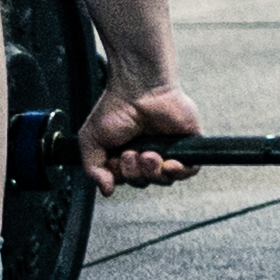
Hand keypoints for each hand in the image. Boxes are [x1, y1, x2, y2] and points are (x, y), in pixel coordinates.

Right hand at [83, 78, 203, 191]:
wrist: (139, 89)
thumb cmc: (115, 107)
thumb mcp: (91, 140)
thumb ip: (93, 168)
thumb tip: (106, 190)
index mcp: (125, 154)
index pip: (127, 180)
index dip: (122, 176)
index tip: (116, 159)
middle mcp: (147, 153)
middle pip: (145, 182)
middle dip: (136, 172)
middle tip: (131, 153)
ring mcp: (168, 150)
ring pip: (165, 179)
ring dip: (154, 172)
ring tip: (148, 154)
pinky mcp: (186, 144)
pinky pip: (189, 170)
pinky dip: (179, 172)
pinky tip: (169, 163)